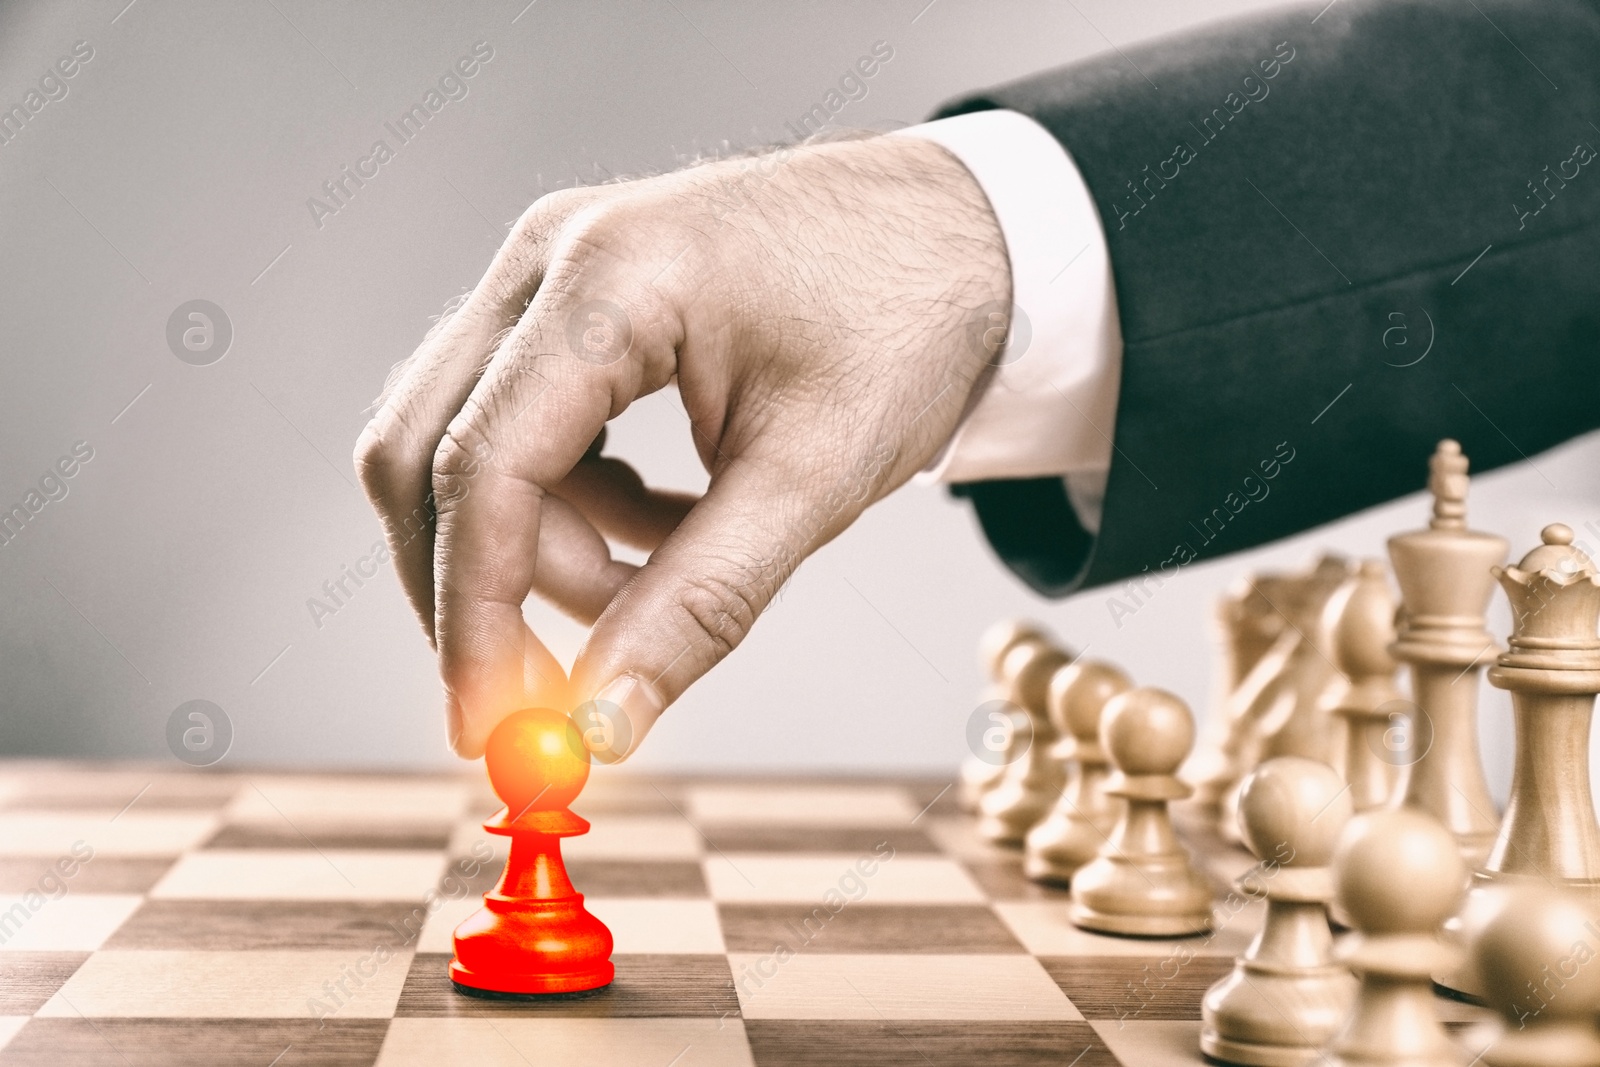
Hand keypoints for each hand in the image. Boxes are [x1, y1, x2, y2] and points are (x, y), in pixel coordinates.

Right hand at [354, 133, 1009, 759]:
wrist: (967, 231)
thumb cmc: (909, 322)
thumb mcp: (812, 478)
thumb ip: (699, 604)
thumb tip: (602, 725)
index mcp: (609, 282)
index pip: (481, 469)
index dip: (473, 615)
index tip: (496, 729)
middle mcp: (550, 259)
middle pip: (425, 454)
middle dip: (476, 589)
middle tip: (547, 693)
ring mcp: (552, 272)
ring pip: (464, 445)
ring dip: (540, 547)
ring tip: (665, 572)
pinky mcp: (573, 301)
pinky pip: (518, 426)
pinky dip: (570, 505)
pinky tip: (664, 521)